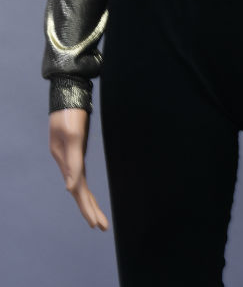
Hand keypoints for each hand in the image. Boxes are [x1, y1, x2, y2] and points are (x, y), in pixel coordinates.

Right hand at [49, 108, 108, 229]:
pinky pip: (79, 174)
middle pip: (78, 191)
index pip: (78, 191)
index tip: (97, 223)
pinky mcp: (75, 148)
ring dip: (88, 201)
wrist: (70, 92)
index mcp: (66, 160)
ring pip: (79, 184)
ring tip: (96, 218)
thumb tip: (71, 188)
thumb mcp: (72, 135)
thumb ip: (72, 162)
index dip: (87, 208)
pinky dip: (84, 188)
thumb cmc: (71, 112)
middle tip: (101, 227)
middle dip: (89, 210)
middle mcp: (66, 160)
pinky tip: (85, 194)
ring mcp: (70, 154)